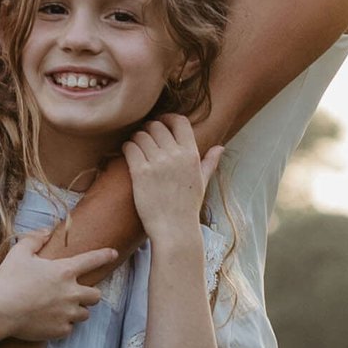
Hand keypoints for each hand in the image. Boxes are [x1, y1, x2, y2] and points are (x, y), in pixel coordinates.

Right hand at [0, 236, 114, 345]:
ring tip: (61, 309)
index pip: (92, 260)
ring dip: (77, 311)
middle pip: (96, 295)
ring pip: (85, 314)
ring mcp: (67, 313)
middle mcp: (71, 292)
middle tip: (77, 293)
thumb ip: (35, 239)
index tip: (113, 254)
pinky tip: (49, 321)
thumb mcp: (19, 252)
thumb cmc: (8, 279)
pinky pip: (69, 329)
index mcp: (64, 271)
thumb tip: (46, 231)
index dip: (104, 255)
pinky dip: (62, 325)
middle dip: (89, 294)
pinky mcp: (60, 330)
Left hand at [124, 115, 223, 244]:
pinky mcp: (140, 172)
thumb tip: (220, 147)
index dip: (168, 118)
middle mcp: (175, 155)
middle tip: (145, 137)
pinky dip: (127, 147)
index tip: (161, 124)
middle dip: (149, 128)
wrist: (174, 229)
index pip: (180, 121)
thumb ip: (210, 161)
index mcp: (192, 154)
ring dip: (136, 137)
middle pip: (157, 125)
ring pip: (141, 134)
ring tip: (136, 146)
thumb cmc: (188, 206)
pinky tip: (128, 154)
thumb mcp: (202, 181)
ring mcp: (157, 163)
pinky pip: (130, 147)